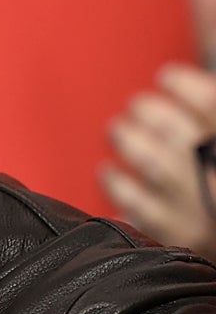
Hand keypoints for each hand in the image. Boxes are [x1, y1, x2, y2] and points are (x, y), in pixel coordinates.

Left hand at [101, 63, 215, 259]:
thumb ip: (210, 121)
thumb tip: (176, 82)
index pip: (212, 105)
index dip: (185, 85)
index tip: (167, 75)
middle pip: (179, 130)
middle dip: (151, 111)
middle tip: (137, 106)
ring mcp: (204, 210)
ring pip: (153, 162)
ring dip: (129, 140)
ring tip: (119, 130)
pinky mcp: (185, 238)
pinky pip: (139, 205)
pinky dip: (118, 185)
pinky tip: (109, 172)